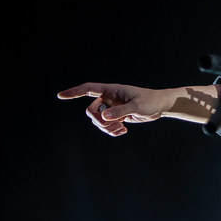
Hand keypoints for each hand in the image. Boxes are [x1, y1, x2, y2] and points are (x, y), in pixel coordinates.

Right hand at [57, 82, 176, 136]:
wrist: (159, 105)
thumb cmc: (150, 101)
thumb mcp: (137, 106)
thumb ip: (121, 111)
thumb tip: (104, 116)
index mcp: (111, 90)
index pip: (88, 89)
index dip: (74, 92)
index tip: (61, 95)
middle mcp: (108, 98)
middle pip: (91, 111)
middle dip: (99, 121)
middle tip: (115, 125)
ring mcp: (111, 108)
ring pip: (98, 120)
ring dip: (106, 128)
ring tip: (121, 129)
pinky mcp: (116, 116)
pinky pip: (106, 126)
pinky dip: (111, 131)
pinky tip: (123, 131)